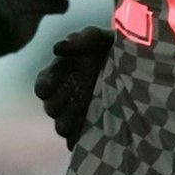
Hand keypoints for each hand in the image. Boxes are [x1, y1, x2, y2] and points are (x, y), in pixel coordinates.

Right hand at [34, 26, 113, 149]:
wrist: (133, 64)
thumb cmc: (108, 46)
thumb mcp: (96, 37)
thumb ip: (79, 39)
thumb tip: (57, 48)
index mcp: (58, 73)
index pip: (42, 85)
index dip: (44, 86)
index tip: (49, 85)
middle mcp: (63, 94)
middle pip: (51, 107)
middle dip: (58, 105)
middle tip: (72, 98)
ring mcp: (75, 111)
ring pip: (61, 125)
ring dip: (68, 123)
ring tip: (82, 116)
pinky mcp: (89, 124)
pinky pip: (77, 138)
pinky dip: (80, 137)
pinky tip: (93, 131)